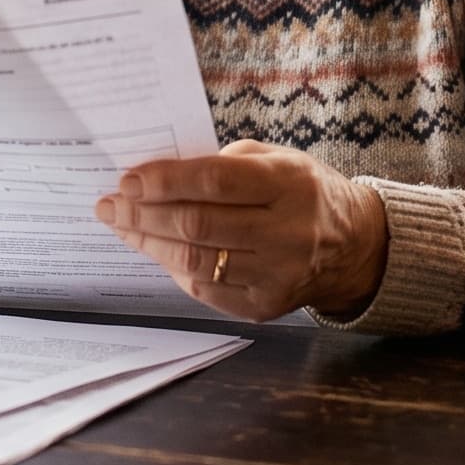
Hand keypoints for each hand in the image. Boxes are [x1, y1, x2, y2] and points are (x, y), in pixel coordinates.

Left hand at [96, 141, 390, 321]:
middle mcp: (286, 232)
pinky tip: (157, 251)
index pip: (215, 182)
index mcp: (289, 184)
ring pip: (196, 262)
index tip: (128, 179)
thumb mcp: (277, 159)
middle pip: (198, 225)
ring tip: (122, 227)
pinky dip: (174, 269)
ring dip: (149, 243)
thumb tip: (159, 176)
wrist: (354, 246)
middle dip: (143, 214)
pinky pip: (206, 289)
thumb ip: (224, 164)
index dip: (165, 181)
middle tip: (110, 205)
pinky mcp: (266, 305)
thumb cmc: (304, 192)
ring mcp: (276, 274)